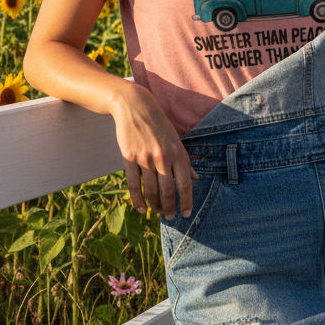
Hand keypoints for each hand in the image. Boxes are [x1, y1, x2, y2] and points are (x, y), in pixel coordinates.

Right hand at [110, 84, 198, 218]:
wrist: (136, 107)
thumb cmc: (159, 125)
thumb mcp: (176, 140)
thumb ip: (185, 161)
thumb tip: (195, 178)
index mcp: (178, 153)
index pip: (185, 184)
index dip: (186, 201)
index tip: (186, 213)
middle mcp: (163, 157)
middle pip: (168, 190)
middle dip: (169, 207)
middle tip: (169, 217)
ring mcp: (145, 158)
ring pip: (151, 190)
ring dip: (155, 205)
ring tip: (157, 212)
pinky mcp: (129, 158)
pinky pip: (134, 184)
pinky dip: (137, 199)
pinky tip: (141, 208)